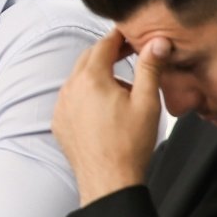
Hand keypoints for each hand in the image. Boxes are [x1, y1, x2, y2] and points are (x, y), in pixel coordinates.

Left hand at [51, 30, 165, 204]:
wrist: (109, 180)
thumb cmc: (130, 144)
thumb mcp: (147, 102)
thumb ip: (150, 67)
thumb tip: (156, 42)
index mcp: (91, 79)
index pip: (103, 44)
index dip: (120, 37)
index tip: (132, 36)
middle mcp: (70, 88)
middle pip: (88, 58)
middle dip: (108, 52)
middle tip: (129, 54)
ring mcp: (61, 106)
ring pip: (78, 78)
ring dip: (98, 75)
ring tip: (123, 89)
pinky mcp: (59, 122)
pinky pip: (71, 98)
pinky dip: (86, 94)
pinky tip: (105, 108)